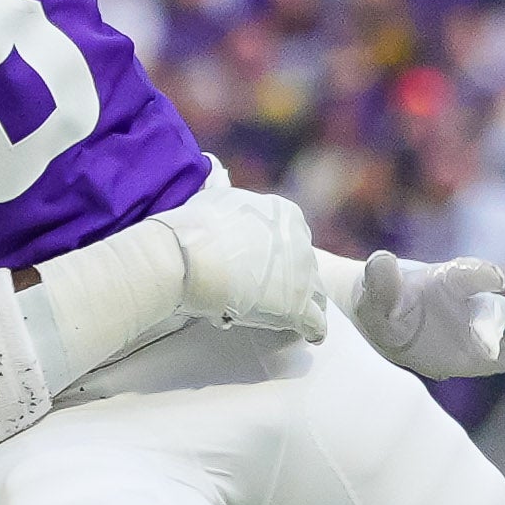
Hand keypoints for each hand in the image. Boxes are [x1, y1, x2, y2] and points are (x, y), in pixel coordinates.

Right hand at [157, 182, 330, 340]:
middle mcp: (302, 240)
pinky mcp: (297, 306)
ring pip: (313, 293)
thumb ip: (225, 191)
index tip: (261, 266)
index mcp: (285, 213)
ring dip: (300, 302)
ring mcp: (302, 274)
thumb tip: (215, 169)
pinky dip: (312, 330)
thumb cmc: (194, 228)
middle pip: (304, 265)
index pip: (292, 239)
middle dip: (289, 278)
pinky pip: (316, 322)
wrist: (188, 257)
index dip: (277, 255)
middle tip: (265, 293)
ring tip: (284, 315)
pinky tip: (307, 335)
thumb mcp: (214, 195)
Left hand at [343, 249, 504, 384]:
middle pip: (492, 308)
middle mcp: (474, 301)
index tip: (493, 278)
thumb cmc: (383, 306)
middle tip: (484, 348)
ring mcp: (488, 327)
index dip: (481, 273)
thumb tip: (381, 261)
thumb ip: (379, 282)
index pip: (467, 272)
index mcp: (447, 280)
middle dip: (491, 326)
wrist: (392, 328)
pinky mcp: (496, 352)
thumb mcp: (372, 297)